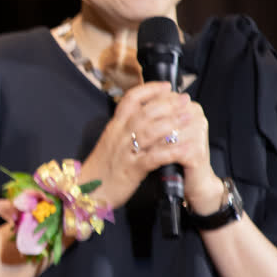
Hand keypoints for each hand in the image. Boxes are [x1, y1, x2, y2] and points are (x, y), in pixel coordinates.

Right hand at [78, 81, 222, 210]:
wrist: (87, 190)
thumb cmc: (102, 167)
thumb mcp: (111, 142)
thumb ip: (125, 129)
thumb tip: (145, 117)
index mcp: (114, 127)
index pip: (130, 100)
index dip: (149, 90)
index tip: (166, 86)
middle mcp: (119, 135)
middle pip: (144, 113)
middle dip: (167, 104)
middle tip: (185, 99)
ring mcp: (125, 152)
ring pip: (150, 131)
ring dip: (172, 123)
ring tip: (189, 117)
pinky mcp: (132, 169)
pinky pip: (155, 157)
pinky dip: (173, 151)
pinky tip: (188, 148)